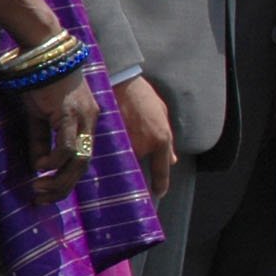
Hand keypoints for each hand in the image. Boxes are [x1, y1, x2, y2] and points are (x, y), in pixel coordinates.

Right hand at [23, 70, 101, 203]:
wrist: (44, 53)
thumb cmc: (41, 82)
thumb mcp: (40, 117)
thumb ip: (41, 140)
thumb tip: (39, 165)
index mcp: (86, 123)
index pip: (83, 159)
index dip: (67, 180)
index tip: (48, 194)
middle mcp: (89, 122)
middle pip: (84, 165)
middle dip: (62, 187)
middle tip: (41, 199)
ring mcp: (83, 117)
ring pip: (79, 159)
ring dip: (59, 179)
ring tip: (38, 189)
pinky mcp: (71, 112)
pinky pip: (68, 144)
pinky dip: (55, 159)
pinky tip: (41, 165)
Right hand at [114, 74, 177, 196]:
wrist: (120, 81)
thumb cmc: (143, 96)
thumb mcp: (162, 113)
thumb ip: (168, 140)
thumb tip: (173, 161)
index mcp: (161, 138)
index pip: (162, 171)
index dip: (160, 185)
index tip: (158, 193)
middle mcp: (144, 146)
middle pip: (140, 171)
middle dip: (136, 179)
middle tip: (132, 187)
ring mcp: (125, 145)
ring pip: (124, 166)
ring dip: (121, 170)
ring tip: (114, 176)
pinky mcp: (108, 142)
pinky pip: (110, 158)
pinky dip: (109, 162)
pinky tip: (103, 165)